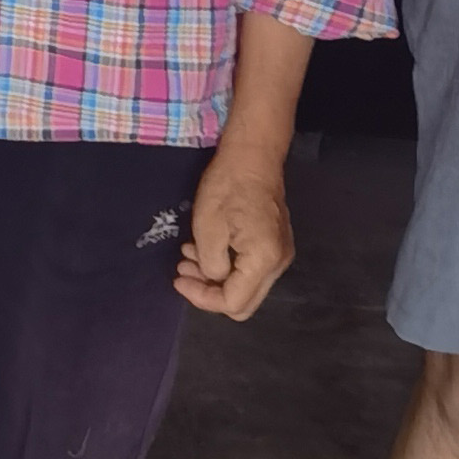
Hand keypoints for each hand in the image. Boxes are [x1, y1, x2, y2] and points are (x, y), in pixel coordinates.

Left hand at [175, 148, 294, 318]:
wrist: (253, 156)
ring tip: (188, 256)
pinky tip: (204, 248)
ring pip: (245, 287)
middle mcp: (278, 264)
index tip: (178, 280)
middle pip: (243, 302)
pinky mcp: (275, 245)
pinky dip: (226, 265)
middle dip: (209, 293)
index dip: (203, 298)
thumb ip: (210, 264)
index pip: (234, 303)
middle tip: (183, 272)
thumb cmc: (228, 186)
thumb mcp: (208, 227)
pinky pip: (250, 269)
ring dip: (215, 278)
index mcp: (264, 260)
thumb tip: (214, 278)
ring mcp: (280, 255)